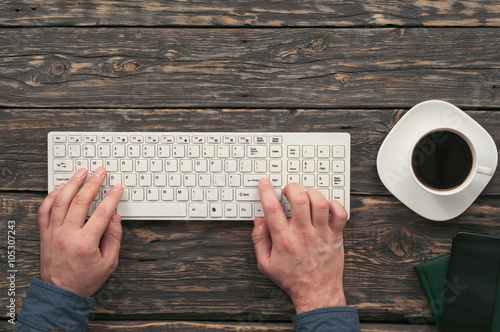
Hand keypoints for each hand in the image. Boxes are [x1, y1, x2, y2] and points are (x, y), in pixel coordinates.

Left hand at [37, 167, 123, 296]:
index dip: (112, 198)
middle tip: (100, 172)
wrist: (61, 292)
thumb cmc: (85, 279)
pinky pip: (45, 210)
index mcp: (85, 243)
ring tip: (81, 172)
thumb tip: (115, 218)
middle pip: (80, 201)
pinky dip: (52, 196)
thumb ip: (114, 238)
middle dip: (92, 183)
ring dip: (72, 184)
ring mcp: (53, 232)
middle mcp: (67, 235)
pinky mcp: (45, 233)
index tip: (117, 188)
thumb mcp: (109, 262)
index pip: (102, 213)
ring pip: (61, 201)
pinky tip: (61, 187)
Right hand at [252, 178, 348, 313]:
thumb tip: (258, 222)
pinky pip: (340, 214)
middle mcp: (303, 234)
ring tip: (306, 196)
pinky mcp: (336, 236)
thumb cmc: (292, 279)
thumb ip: (259, 241)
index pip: (272, 208)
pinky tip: (325, 207)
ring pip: (319, 203)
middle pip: (299, 199)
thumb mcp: (265, 264)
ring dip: (311, 193)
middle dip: (291, 188)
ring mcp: (321, 234)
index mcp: (284, 239)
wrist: (316, 293)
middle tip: (288, 190)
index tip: (265, 183)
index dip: (266, 191)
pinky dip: (334, 204)